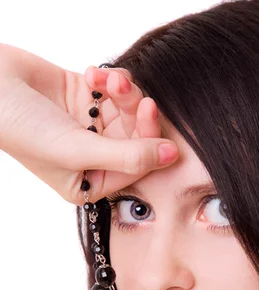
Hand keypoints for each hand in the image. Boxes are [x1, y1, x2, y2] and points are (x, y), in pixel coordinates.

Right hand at [0, 55, 178, 205]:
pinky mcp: (84, 98)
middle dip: (138, 116)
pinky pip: (114, 90)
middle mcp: (92, 156)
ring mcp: (89, 125)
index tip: (152, 118)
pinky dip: (109, 80)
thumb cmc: (23, 129)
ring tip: (108, 80)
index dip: (150, 145)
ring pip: (128, 111)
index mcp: (89, 182)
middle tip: (139, 97)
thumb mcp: (78, 150)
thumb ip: (128, 156)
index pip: (135, 169)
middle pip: (136, 139)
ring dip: (124, 93)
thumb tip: (172, 156)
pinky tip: (92, 75)